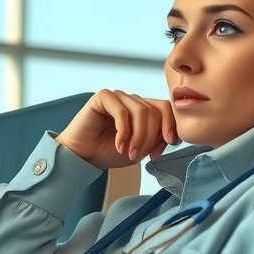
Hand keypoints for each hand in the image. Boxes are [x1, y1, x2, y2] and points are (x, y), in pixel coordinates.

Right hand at [55, 89, 177, 168]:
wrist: (82, 156)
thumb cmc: (108, 152)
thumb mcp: (140, 149)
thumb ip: (157, 139)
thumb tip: (171, 135)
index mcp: (143, 109)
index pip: (166, 109)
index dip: (170, 126)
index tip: (169, 143)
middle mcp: (132, 100)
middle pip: (155, 112)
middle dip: (150, 137)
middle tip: (139, 155)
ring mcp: (118, 97)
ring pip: (141, 111)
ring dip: (138, 136)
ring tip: (129, 152)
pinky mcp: (103, 97)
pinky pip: (122, 111)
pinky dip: (124, 131)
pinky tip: (119, 144)